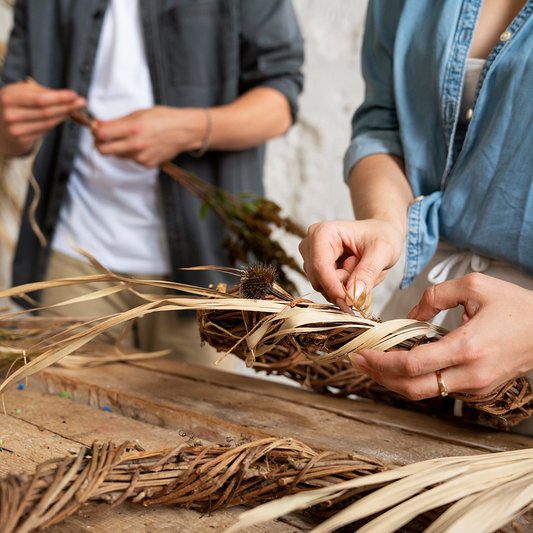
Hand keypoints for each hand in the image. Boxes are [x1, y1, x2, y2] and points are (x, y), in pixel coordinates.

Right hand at [0, 81, 85, 155]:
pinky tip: (63, 117)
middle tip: (81, 102)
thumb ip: (42, 92)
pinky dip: (56, 123)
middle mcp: (10, 114)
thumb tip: (66, 96)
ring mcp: (16, 129)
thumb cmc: (14, 103)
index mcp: (9, 97)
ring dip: (64, 115)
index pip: (40, 99)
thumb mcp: (21, 91)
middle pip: (46, 112)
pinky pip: (45, 130)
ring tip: (75, 109)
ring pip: (48, 123)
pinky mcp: (22, 139)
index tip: (74, 95)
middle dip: (66, 106)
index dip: (59, 98)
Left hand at [93, 106, 206, 166]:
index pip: (101, 134)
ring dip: (117, 148)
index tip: (96, 129)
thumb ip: (117, 121)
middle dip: (100, 144)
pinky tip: (142, 145)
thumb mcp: (138, 113)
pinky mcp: (147, 164)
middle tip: (103, 138)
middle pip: (104, 150)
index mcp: (132, 128)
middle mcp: (135, 145)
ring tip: (129, 139)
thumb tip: (98, 124)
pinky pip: (131, 160)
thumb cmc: (163, 118)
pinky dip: (132, 153)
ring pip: (117, 155)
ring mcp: (141, 157)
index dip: (95, 131)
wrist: (183, 131)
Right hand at [299, 219, 404, 308]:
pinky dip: (342, 287)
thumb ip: (367, 273)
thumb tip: (352, 296)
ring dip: (343, 286)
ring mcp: (310, 257)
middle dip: (342, 285)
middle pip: (318, 280)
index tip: (351, 302)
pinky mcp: (314, 269)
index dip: (334, 287)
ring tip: (359, 268)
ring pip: (322, 287)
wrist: (381, 233)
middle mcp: (310, 244)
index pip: (320, 266)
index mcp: (323, 232)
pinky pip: (326, 289)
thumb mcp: (383, 252)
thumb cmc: (382, 236)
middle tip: (364, 273)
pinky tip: (352, 273)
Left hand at [350, 273, 532, 398]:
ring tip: (372, 363)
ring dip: (393, 380)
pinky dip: (414, 379)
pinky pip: (438, 388)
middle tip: (357, 361)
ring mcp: (475, 386)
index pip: (412, 365)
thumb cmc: (516, 306)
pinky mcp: (478, 389)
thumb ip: (435, 296)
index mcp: (468, 347)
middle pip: (412, 388)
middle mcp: (471, 374)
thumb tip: (409, 316)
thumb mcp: (474, 286)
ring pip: (424, 393)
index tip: (361, 352)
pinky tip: (399, 365)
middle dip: (379, 377)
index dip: (380, 362)